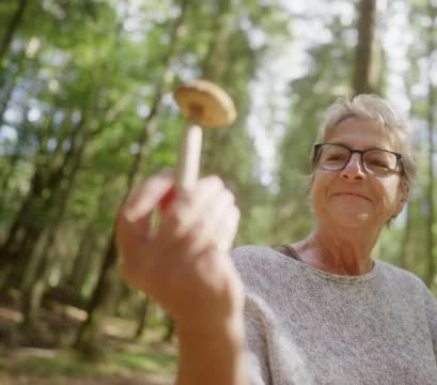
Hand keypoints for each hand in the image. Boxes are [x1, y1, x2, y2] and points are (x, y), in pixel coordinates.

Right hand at [116, 171, 243, 329]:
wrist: (207, 321)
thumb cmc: (187, 276)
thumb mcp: (166, 254)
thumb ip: (166, 221)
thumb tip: (182, 179)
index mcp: (133, 261)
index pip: (129, 217)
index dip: (147, 192)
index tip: (169, 176)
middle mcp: (152, 267)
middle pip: (175, 214)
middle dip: (196, 191)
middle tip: (214, 181)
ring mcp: (180, 271)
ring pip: (202, 221)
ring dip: (217, 202)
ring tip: (225, 197)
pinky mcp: (207, 272)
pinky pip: (219, 232)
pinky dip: (226, 218)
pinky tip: (231, 214)